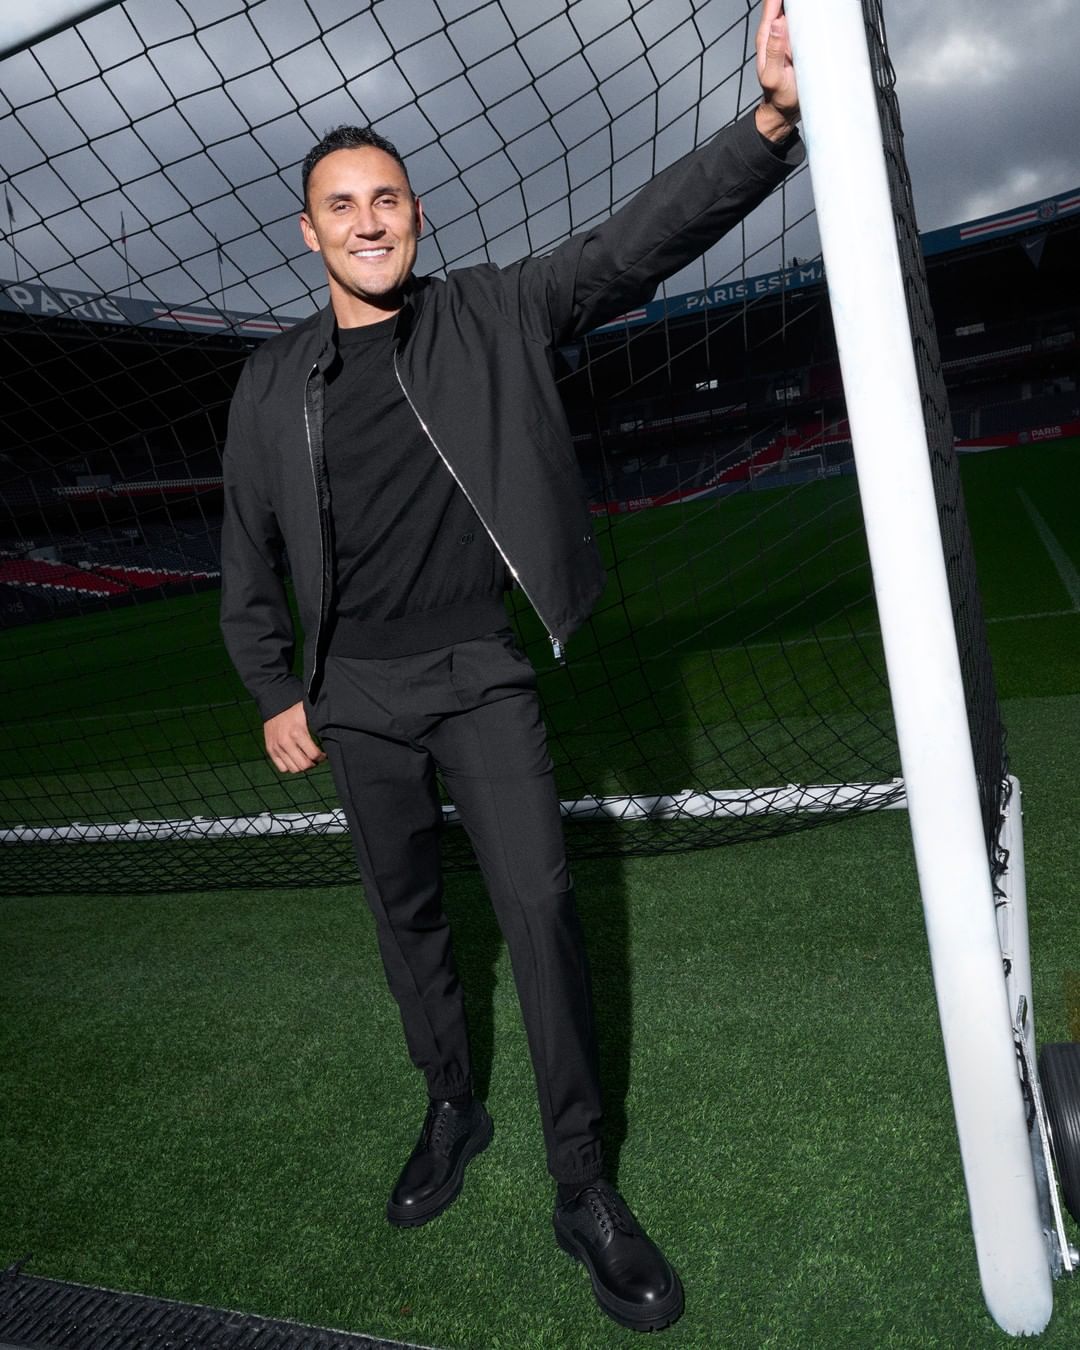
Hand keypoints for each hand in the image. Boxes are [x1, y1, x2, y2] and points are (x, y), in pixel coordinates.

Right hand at [264, 700, 326, 772]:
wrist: (275, 707)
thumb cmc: (295, 711)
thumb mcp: (309, 714)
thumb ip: (320, 725)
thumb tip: (334, 734)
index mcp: (297, 733)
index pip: (314, 755)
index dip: (321, 757)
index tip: (324, 754)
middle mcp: (285, 742)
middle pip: (304, 765)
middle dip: (314, 763)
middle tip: (316, 758)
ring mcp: (276, 748)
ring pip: (294, 769)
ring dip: (303, 767)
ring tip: (307, 759)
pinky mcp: (270, 750)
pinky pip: (283, 768)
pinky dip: (291, 767)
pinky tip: (296, 759)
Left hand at [755, 0, 799, 140]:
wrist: (786, 109)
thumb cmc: (778, 96)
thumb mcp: (774, 76)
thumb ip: (774, 50)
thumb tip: (776, 23)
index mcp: (766, 38)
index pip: (770, 6)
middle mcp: (776, 33)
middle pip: (782, 4)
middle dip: (792, 0)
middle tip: (809, 0)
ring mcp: (788, 36)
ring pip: (793, 10)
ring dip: (802, 5)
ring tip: (813, 3)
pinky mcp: (799, 40)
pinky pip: (803, 21)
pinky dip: (809, 13)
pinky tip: (817, 10)